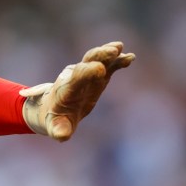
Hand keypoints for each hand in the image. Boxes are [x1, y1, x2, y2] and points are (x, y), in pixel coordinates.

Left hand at [20, 41, 134, 141]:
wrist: (55, 108)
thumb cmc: (57, 119)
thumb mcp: (57, 127)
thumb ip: (59, 130)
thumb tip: (62, 136)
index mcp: (67, 90)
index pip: (76, 78)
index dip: (86, 72)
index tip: (99, 69)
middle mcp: (76, 78)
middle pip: (86, 62)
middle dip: (98, 56)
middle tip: (111, 51)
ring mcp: (87, 74)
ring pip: (96, 59)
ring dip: (107, 53)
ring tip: (119, 48)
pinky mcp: (98, 75)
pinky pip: (108, 65)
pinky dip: (118, 61)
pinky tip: (130, 57)